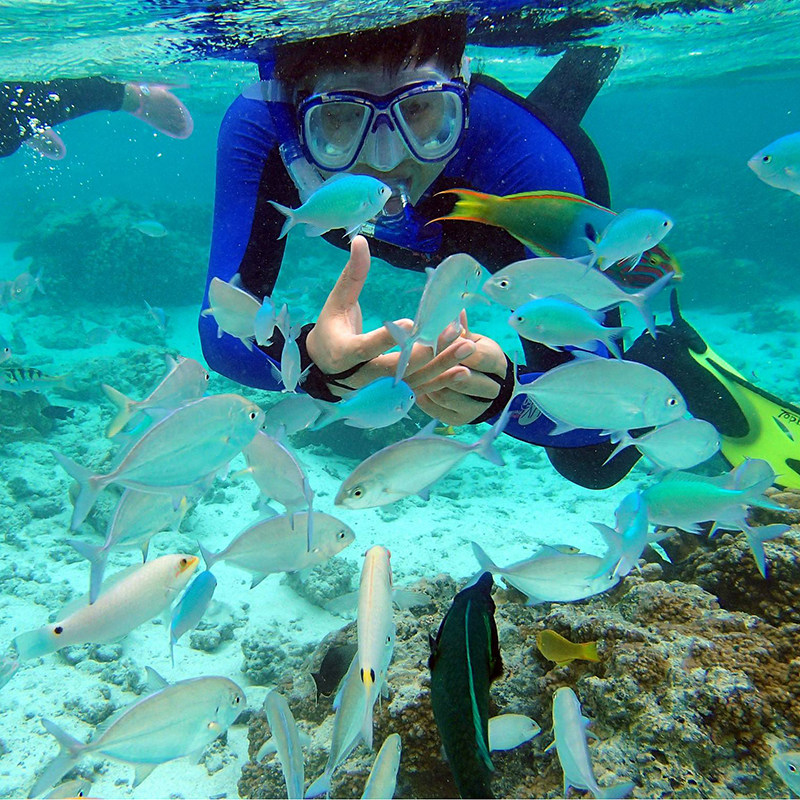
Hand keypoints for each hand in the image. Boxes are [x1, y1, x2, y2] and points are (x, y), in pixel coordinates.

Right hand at [306, 236, 450, 393]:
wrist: (325, 371)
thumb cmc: (331, 331)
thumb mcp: (336, 304)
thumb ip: (352, 276)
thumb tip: (360, 240)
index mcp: (344, 353)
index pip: (365, 348)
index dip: (385, 339)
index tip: (409, 324)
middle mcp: (363, 376)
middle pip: (395, 369)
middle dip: (425, 353)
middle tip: (452, 332)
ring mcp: (379, 389)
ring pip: (412, 381)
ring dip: (442, 365)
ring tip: (467, 347)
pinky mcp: (393, 396)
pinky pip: (419, 390)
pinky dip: (441, 382)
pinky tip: (464, 370)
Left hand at [410, 311, 507, 425]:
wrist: (482, 388)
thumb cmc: (474, 357)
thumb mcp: (474, 340)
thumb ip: (463, 329)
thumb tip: (455, 309)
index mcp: (496, 364)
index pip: (481, 358)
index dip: (460, 348)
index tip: (444, 338)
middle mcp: (490, 391)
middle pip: (465, 381)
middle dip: (444, 369)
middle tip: (424, 357)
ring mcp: (473, 409)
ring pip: (447, 396)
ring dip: (430, 382)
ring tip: (416, 369)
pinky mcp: (457, 420)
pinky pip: (435, 409)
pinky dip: (423, 396)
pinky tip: (415, 384)